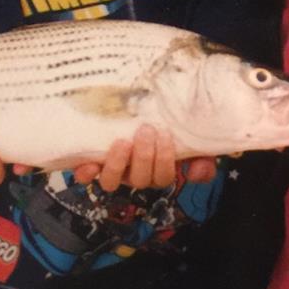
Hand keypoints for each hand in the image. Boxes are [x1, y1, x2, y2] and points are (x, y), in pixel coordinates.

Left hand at [71, 127, 218, 191]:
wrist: (136, 106)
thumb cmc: (165, 123)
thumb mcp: (189, 137)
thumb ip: (201, 155)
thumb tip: (197, 173)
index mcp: (158, 170)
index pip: (163, 177)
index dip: (165, 160)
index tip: (165, 134)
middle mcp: (135, 174)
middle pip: (140, 180)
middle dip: (145, 156)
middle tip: (146, 130)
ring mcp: (114, 170)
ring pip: (112, 182)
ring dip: (118, 165)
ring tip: (122, 142)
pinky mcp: (93, 162)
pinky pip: (87, 174)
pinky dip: (86, 171)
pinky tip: (88, 164)